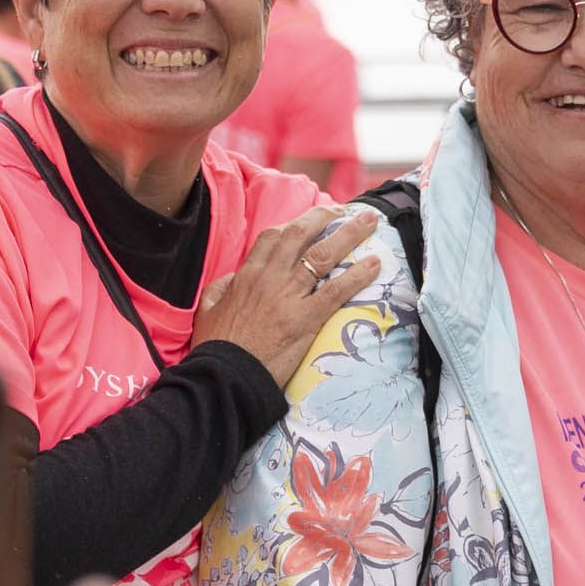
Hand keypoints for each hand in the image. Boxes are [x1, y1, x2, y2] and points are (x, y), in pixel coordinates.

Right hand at [191, 203, 382, 385]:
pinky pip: (336, 290)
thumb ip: (221, 287)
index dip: (296, 223)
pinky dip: (358, 275)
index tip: (312, 218)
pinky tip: (375, 263)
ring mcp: (289, 296)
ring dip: (349, 235)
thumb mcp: (209, 308)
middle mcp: (270, 278)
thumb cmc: (217, 347)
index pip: (274, 237)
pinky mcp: (305, 319)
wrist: (225, 375)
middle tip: (346, 210)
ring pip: (323, 255)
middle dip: (325, 217)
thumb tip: (232, 278)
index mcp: (247, 274)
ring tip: (369, 221)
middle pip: (301, 235)